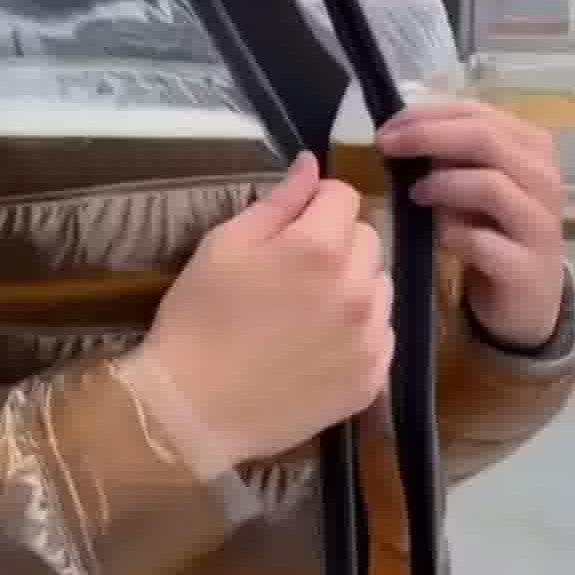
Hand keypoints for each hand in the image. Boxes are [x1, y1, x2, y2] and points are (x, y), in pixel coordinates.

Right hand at [125, 152, 393, 477]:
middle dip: (337, 242)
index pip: (344, 196)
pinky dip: (358, 332)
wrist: (194, 409)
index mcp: (319, 247)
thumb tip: (312, 164)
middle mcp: (358, 288)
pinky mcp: (372, 379)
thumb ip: (278, 201)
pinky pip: (381, 334)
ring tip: (307, 311)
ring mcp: (370, 338)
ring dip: (353, 286)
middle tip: (294, 271)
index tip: (291, 224)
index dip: (316, 202)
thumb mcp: (225, 244)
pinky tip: (317, 346)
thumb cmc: (199, 318)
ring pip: (379, 286)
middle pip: (367, 239)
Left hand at [377, 98, 563, 349]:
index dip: (426, 116)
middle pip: (484, 138)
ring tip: (415, 195)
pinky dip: (450, 233)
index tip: (386, 128)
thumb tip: (400, 131)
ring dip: (441, 185)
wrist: (525, 297)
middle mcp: (544, 178)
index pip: (477, 113)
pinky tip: (437, 237)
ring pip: (489, 185)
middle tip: (386, 147)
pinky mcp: (526, 268)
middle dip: (426, 137)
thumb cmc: (492, 229)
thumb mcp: (473, 183)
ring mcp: (540, 224)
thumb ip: (450, 155)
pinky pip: (480, 240)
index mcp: (531, 147)